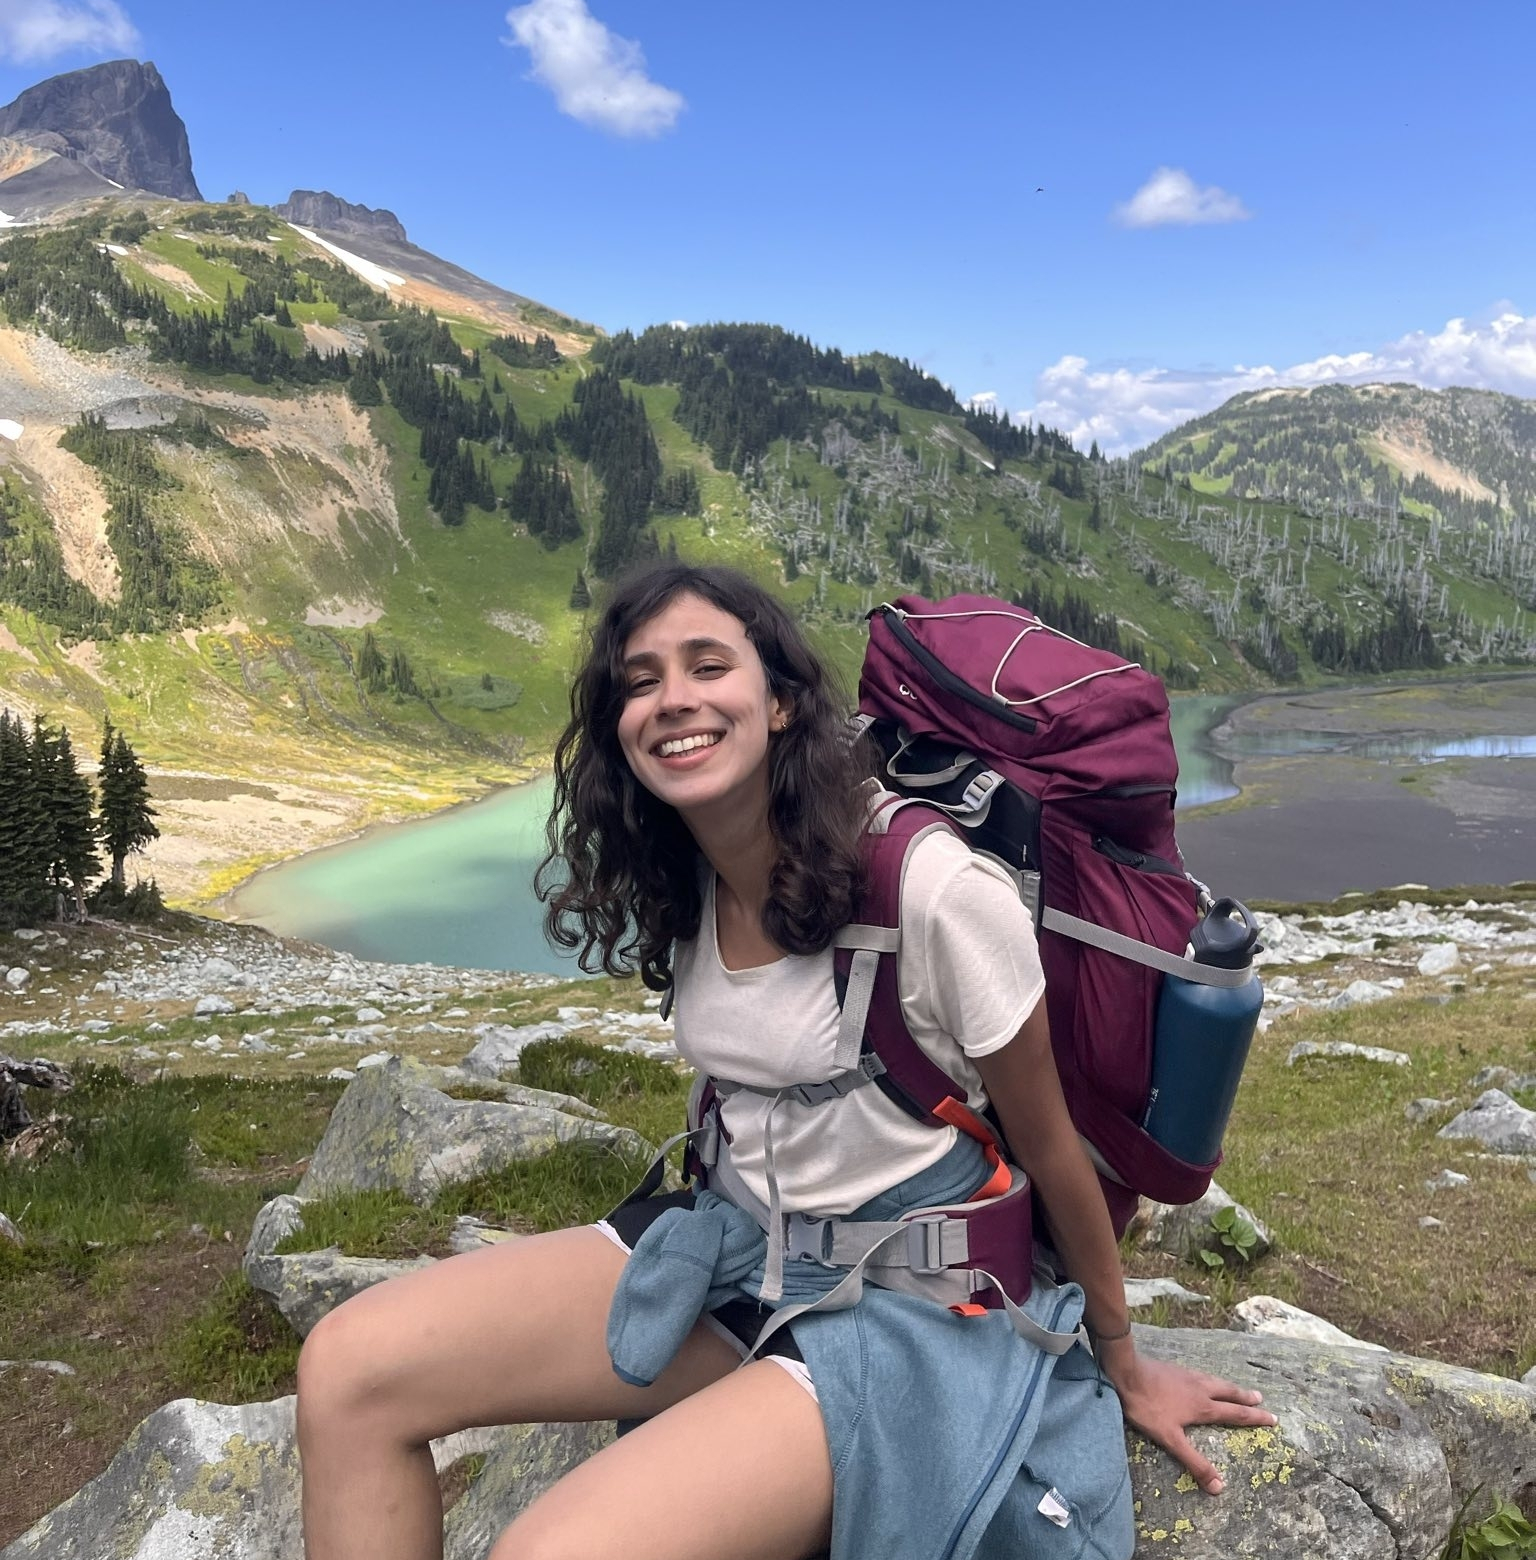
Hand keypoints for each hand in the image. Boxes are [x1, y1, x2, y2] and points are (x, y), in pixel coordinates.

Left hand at [1096, 1341, 1276, 1495]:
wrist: (1125, 1372)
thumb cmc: (1148, 1407)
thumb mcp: (1171, 1440)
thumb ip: (1195, 1463)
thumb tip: (1220, 1488)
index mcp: (1203, 1406)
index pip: (1235, 1413)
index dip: (1255, 1417)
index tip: (1273, 1417)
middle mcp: (1200, 1388)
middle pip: (1228, 1392)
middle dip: (1245, 1398)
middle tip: (1261, 1398)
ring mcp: (1187, 1375)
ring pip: (1215, 1380)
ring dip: (1229, 1386)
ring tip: (1236, 1388)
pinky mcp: (1174, 1369)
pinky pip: (1200, 1374)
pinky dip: (1211, 1378)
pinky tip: (1202, 1378)